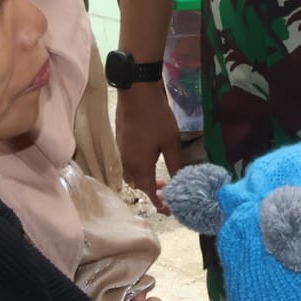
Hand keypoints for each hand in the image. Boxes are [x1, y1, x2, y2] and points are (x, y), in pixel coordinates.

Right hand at [114, 86, 181, 211]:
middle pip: (138, 186)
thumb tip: (179, 182)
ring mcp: (121, 152)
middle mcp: (127, 163)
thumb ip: (175, 164)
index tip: (171, 208)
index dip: (160, 203)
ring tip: (161, 176)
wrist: (137, 92)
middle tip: (168, 189)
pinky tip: (150, 159)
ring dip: (145, 179)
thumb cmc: (156, 117)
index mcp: (139, 166)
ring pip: (131, 175)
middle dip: (152, 191)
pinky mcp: (120, 142)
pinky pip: (128, 163)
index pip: (149, 192)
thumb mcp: (171, 142)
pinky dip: (139, 168)